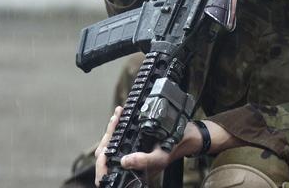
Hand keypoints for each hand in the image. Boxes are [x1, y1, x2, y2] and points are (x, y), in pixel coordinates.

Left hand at [94, 107, 212, 185]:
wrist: (186, 136)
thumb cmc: (174, 147)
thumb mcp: (161, 156)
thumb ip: (144, 161)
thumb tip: (124, 162)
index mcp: (132, 173)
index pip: (108, 173)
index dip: (102, 165)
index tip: (104, 152)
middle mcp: (128, 165)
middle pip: (107, 156)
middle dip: (107, 139)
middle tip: (114, 122)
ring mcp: (129, 153)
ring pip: (111, 145)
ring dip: (111, 129)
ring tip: (117, 115)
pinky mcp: (132, 143)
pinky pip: (118, 136)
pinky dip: (117, 125)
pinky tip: (119, 115)